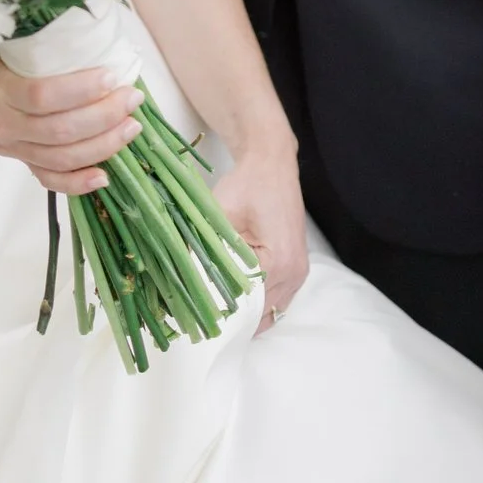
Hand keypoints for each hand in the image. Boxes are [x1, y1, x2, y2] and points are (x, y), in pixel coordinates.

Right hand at [0, 49, 142, 191]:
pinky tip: (104, 175)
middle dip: (104, 117)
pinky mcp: (11, 157)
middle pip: (60, 132)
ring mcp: (6, 146)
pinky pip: (46, 177)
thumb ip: (32, 39)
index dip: (82, 90)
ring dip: (102, 145)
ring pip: (60, 158)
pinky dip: (76, 182)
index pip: (43, 96)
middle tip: (133, 97)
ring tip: (131, 126)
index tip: (114, 74)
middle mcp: (0, 124)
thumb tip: (88, 27)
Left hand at [215, 142, 309, 331]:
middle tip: (202, 320)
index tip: (197, 318)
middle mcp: (294, 274)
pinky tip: (236, 299)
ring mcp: (299, 273)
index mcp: (279, 263)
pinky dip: (258, 302)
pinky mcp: (296, 267)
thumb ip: (205, 249)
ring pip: (270, 311)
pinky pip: (277, 298)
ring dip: (247, 314)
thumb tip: (183, 279)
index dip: (222, 314)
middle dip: (233, 319)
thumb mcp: (219, 216)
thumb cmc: (246, 184)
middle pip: (260, 315)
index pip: (247, 308)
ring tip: (217, 312)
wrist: (271, 163)